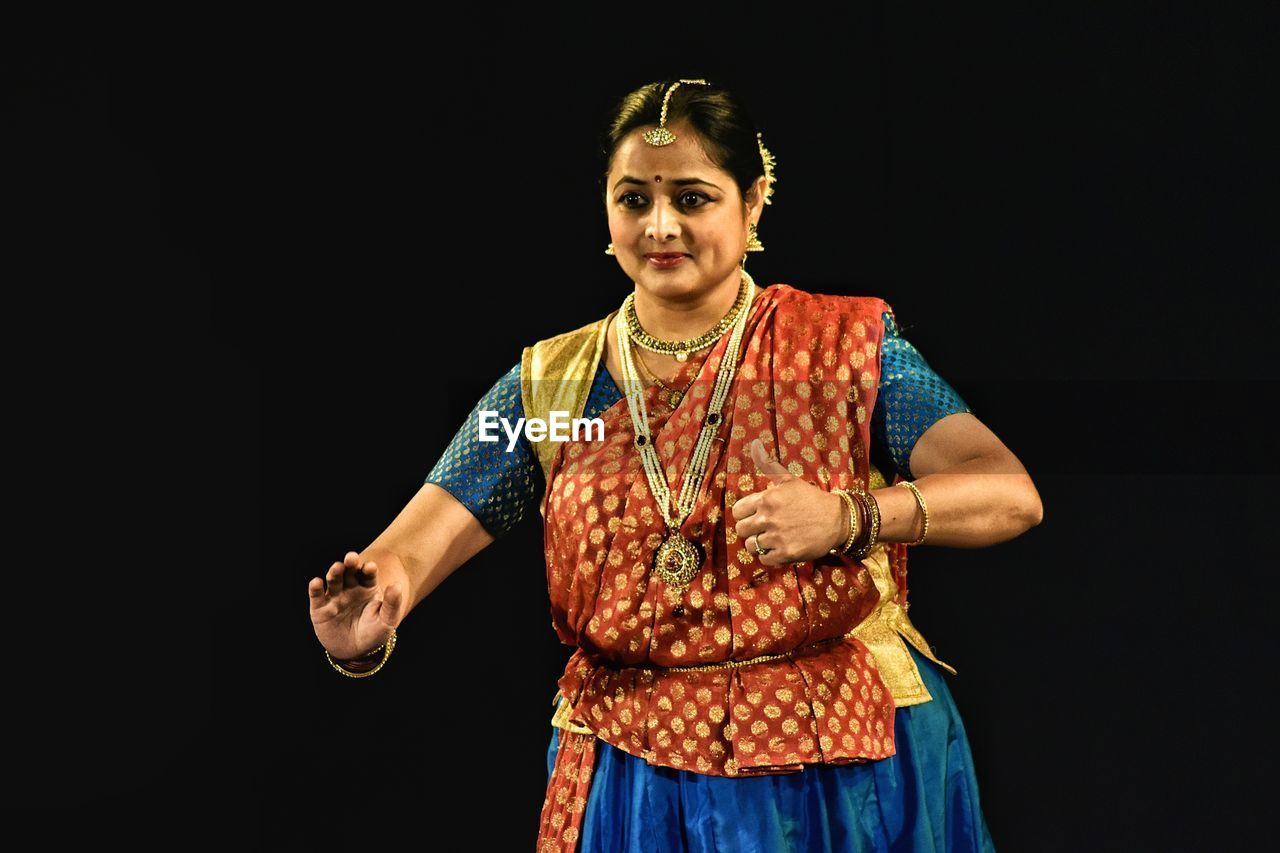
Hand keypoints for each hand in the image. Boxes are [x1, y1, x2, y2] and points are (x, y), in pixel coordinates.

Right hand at [308, 551, 405, 660]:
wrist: (355, 652)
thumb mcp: (387, 620)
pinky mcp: (319, 608)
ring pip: (333, 580)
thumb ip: (392, 604)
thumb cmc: (374, 633)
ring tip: (337, 567)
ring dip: (334, 572)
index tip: (370, 567)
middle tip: (351, 558)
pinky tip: (317, 582)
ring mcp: (334, 597)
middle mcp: (350, 588)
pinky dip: (315, 587)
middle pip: (349, 571)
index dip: (368, 569)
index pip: (368, 574)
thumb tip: (397, 585)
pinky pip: (316, 595)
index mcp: (367, 587)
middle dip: (350, 563)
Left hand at [731, 438, 848, 567]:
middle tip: (762, 529)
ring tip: (770, 540)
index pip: (737, 511)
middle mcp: (768, 518)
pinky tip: (778, 549)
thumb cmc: (810, 498)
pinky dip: (769, 556)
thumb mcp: (789, 479)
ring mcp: (777, 537)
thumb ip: (768, 466)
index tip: (753, 515)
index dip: (744, 514)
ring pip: (750, 546)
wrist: (837, 519)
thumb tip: (754, 445)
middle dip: (750, 530)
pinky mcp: (786, 553)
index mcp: (767, 499)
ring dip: (758, 544)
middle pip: (741, 530)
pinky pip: (764, 559)